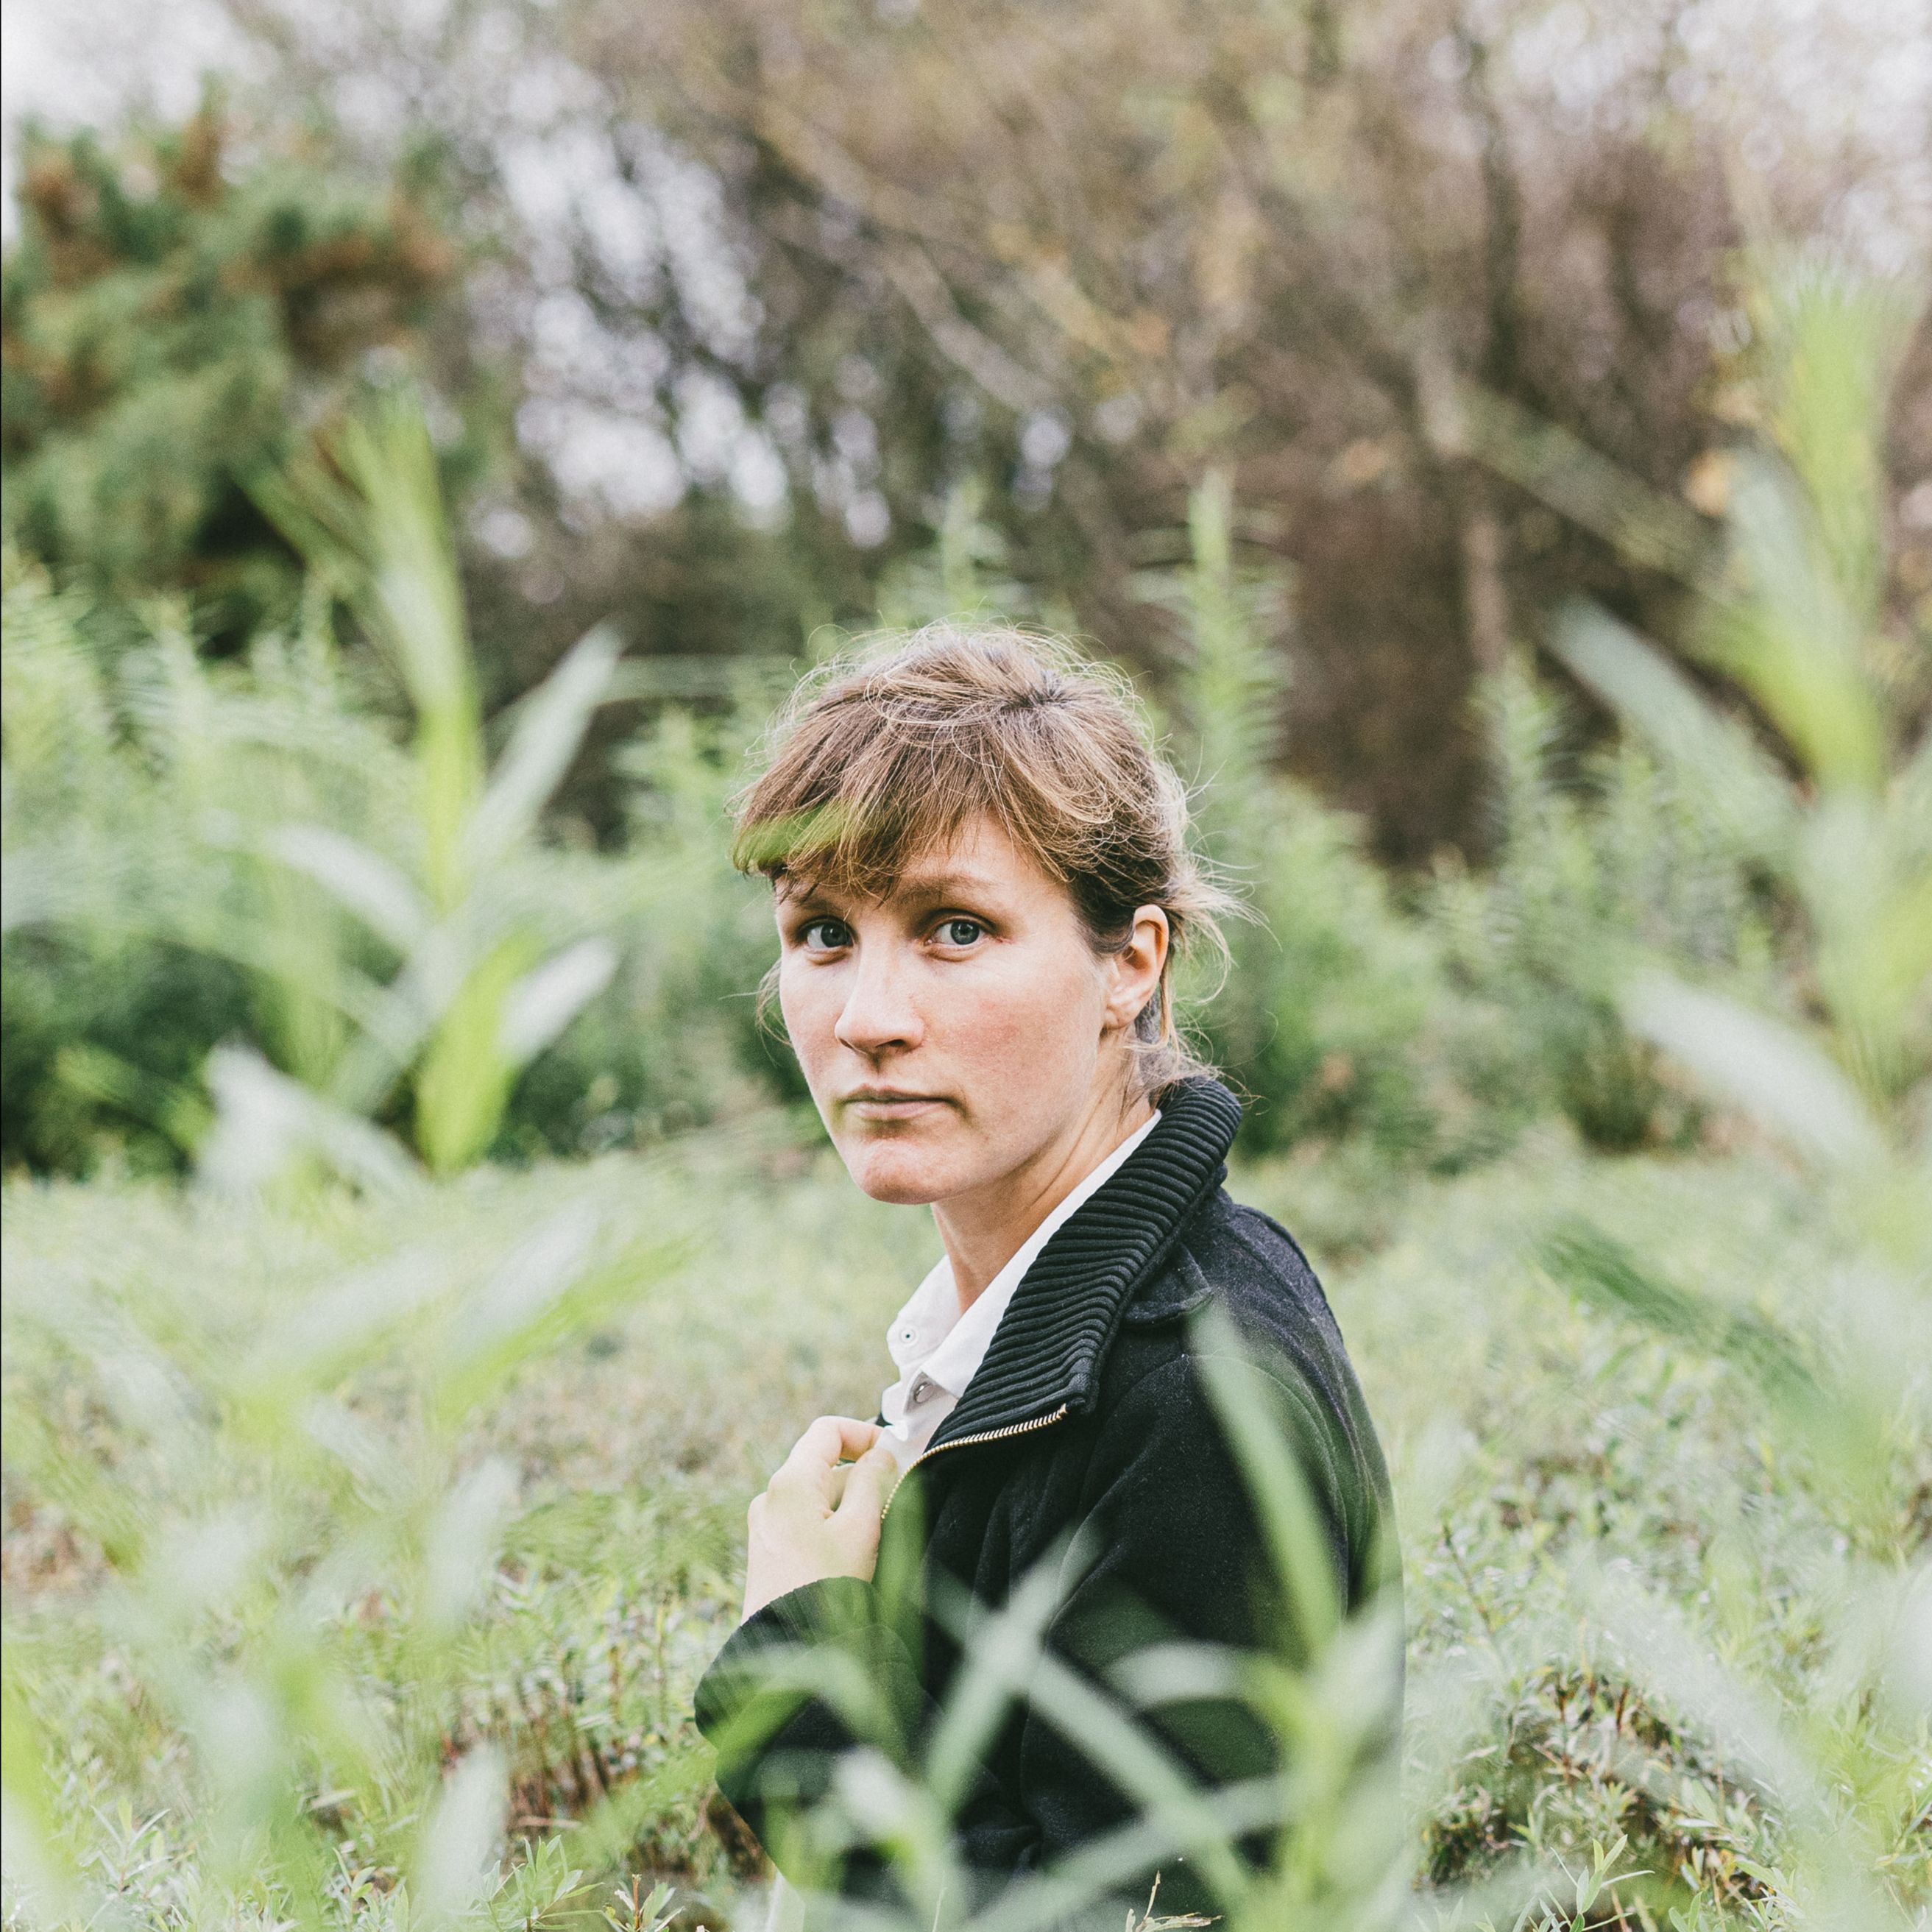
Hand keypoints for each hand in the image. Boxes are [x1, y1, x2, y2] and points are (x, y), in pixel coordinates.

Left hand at [742, 1416, 899, 1619]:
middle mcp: (771, 1496)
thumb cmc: (826, 1588)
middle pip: (826, 1466)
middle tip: (893, 1508)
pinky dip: (833, 1528)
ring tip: (872, 1545)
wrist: (785, 1648)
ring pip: (820, 1497)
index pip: (828, 1430)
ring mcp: (766, 1524)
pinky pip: (807, 1522)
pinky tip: (851, 1560)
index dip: (865, 1434)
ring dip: (852, 1509)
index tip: (894, 1455)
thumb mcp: (861, 1528)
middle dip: (864, 1481)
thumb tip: (879, 1453)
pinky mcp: (768, 1550)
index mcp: (791, 1482)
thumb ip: (874, 1481)